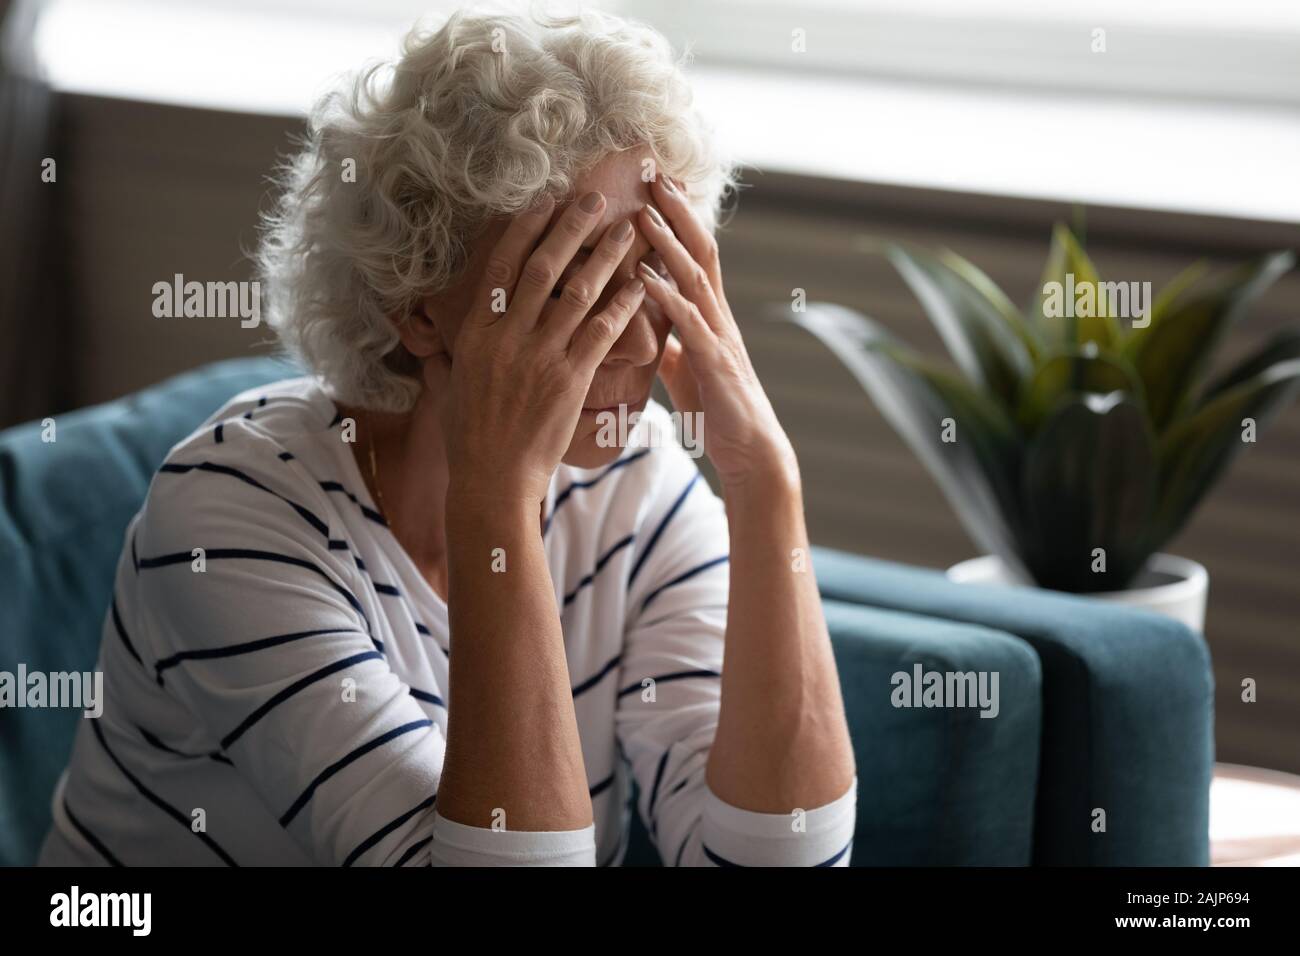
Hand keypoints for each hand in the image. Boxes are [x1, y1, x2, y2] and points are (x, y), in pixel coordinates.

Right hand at [427, 191, 645, 504]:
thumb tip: (425, 337)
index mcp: (476, 334)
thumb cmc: (469, 438)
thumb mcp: (447, 386)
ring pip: (578, 293)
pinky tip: (641, 285)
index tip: (544, 202)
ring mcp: (541, 357)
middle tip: (595, 199)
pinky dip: (623, 305)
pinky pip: (602, 332)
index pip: (501, 268)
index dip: (525, 231)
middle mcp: (508, 338)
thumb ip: (442, 355)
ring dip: (606, 257)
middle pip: (544, 268)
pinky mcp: (571, 380)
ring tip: (627, 230)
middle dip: (571, 228)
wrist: (493, 479)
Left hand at [637, 177, 797, 491]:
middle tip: (652, 174)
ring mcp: (718, 338)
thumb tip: (651, 331)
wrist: (751, 453)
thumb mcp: (686, 373)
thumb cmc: (719, 413)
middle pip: (700, 251)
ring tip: (643, 213)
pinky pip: (688, 323)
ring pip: (695, 279)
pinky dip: (665, 297)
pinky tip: (643, 277)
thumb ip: (671, 346)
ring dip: (669, 244)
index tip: (655, 185)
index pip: (694, 255)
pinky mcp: (714, 364)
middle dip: (678, 211)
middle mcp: (717, 318)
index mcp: (709, 317)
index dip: (677, 219)